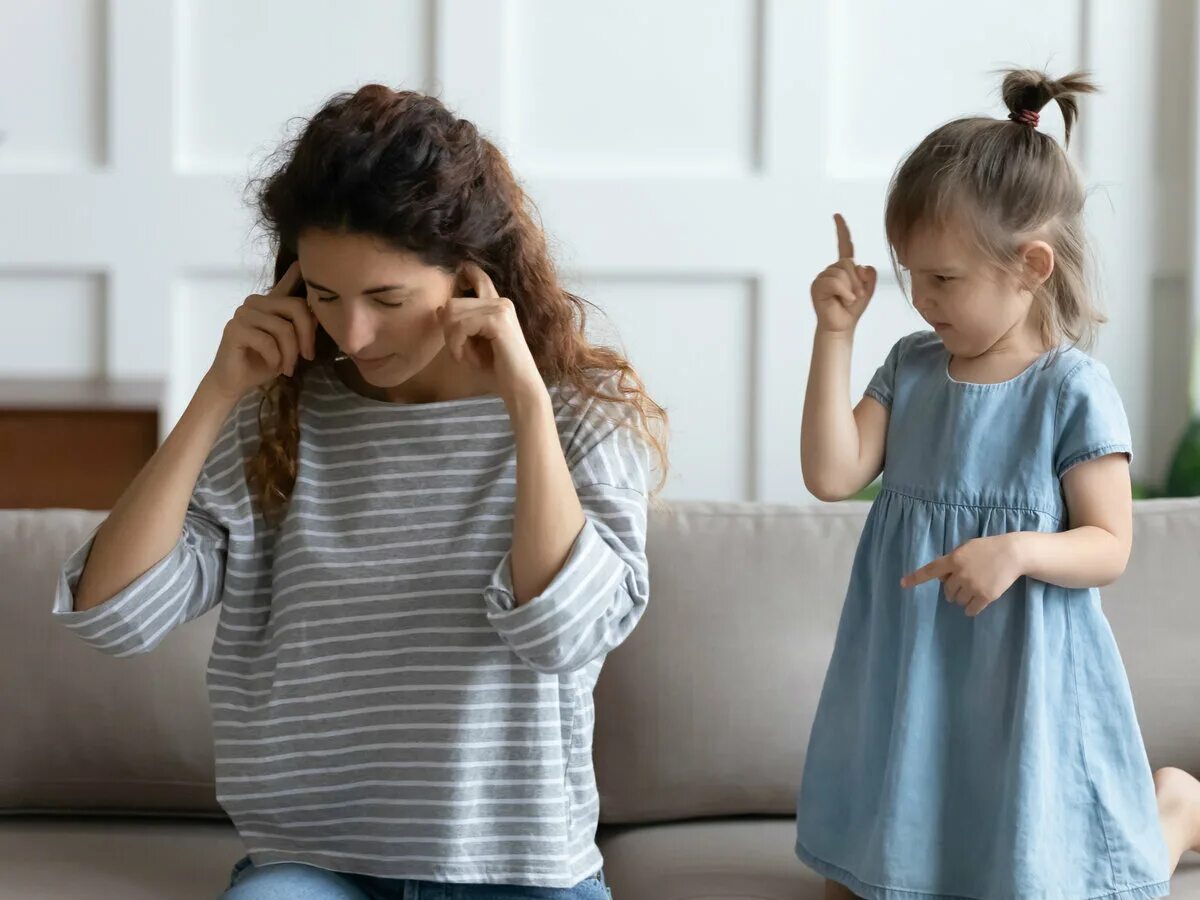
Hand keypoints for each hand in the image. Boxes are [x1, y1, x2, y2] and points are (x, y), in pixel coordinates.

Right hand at [202, 261, 317, 401]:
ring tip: (288, 366)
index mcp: (270, 303)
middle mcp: (256, 302)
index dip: (297, 272)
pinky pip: (267, 341)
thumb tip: (319, 313)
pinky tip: (274, 366)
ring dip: (290, 353)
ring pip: (283, 328)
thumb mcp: (290, 344)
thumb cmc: (264, 362)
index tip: (304, 261)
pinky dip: (276, 358)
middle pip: (296, 308)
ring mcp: (243, 313)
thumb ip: (300, 326)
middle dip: (307, 336)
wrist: (236, 382)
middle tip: (307, 357)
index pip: (286, 283)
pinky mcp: (234, 328)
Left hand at [438, 263, 544, 407]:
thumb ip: (460, 324)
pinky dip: (457, 345)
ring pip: (453, 314)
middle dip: (448, 331)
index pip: (478, 277)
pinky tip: (467, 359)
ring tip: (466, 357)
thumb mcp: (473, 343)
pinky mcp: (497, 320)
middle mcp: (501, 301)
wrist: (520, 386)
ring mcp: (500, 309)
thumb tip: (439, 308)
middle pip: (452, 303)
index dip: (464, 274)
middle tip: (460, 352)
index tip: (459, 281)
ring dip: (453, 340)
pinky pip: (460, 326)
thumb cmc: (498, 368)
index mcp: (497, 304)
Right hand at [811, 214, 876, 333]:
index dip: (841, 230)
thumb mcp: (868, 289)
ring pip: (841, 272)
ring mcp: (822, 277)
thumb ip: (869, 274)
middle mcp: (831, 269)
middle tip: (857, 296)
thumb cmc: (852, 308)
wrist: (842, 326)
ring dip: (851, 288)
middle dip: (857, 280)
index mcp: (844, 268)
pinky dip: (843, 292)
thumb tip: (861, 267)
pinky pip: (834, 282)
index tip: (836, 215)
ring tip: (848, 300)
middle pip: (848, 262)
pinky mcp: (817, 286)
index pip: (844, 245)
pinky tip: (843, 301)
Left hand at [900, 533, 1023, 616]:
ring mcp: (972, 586)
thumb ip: (953, 560)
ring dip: (962, 599)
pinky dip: (971, 609)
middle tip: (963, 583)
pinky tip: (975, 604)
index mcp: (953, 559)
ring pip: (958, 601)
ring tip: (974, 589)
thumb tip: (942, 576)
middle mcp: (960, 574)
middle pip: (947, 591)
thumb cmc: (988, 548)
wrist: (1013, 554)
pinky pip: (971, 610)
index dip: (915, 578)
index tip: (903, 584)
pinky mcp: (985, 596)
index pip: (930, 570)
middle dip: (952, 590)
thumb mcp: (966, 548)